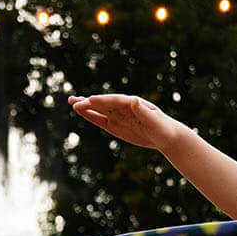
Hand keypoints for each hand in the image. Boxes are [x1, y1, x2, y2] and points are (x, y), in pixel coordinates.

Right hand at [69, 94, 186, 150]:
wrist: (165, 135)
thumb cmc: (162, 127)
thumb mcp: (154, 120)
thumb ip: (142, 110)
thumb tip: (133, 99)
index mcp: (131, 103)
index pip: (114, 100)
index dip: (102, 100)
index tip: (90, 99)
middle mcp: (122, 107)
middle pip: (103, 103)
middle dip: (89, 102)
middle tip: (74, 101)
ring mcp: (117, 115)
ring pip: (98, 110)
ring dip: (85, 106)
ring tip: (71, 103)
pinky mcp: (114, 125)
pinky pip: (100, 120)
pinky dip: (90, 116)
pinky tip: (80, 112)